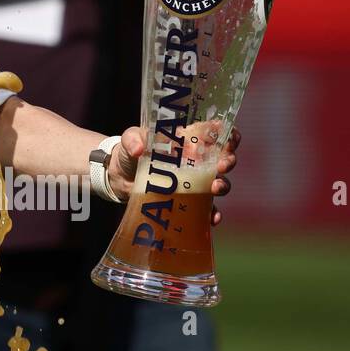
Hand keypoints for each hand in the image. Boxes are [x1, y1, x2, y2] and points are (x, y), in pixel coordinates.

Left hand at [107, 122, 240, 225]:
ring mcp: (195, 181)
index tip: (229, 141)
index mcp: (188, 139)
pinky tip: (212, 217)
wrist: (120, 177)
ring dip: (223, 185)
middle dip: (228, 161)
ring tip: (215, 188)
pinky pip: (207, 208)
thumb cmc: (130, 151)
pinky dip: (212, 213)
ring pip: (219, 182)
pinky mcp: (189, 200)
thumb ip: (133, 139)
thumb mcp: (130, 138)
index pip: (217, 133)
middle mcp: (197, 159)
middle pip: (224, 158)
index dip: (229, 136)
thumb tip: (139, 150)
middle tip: (222, 167)